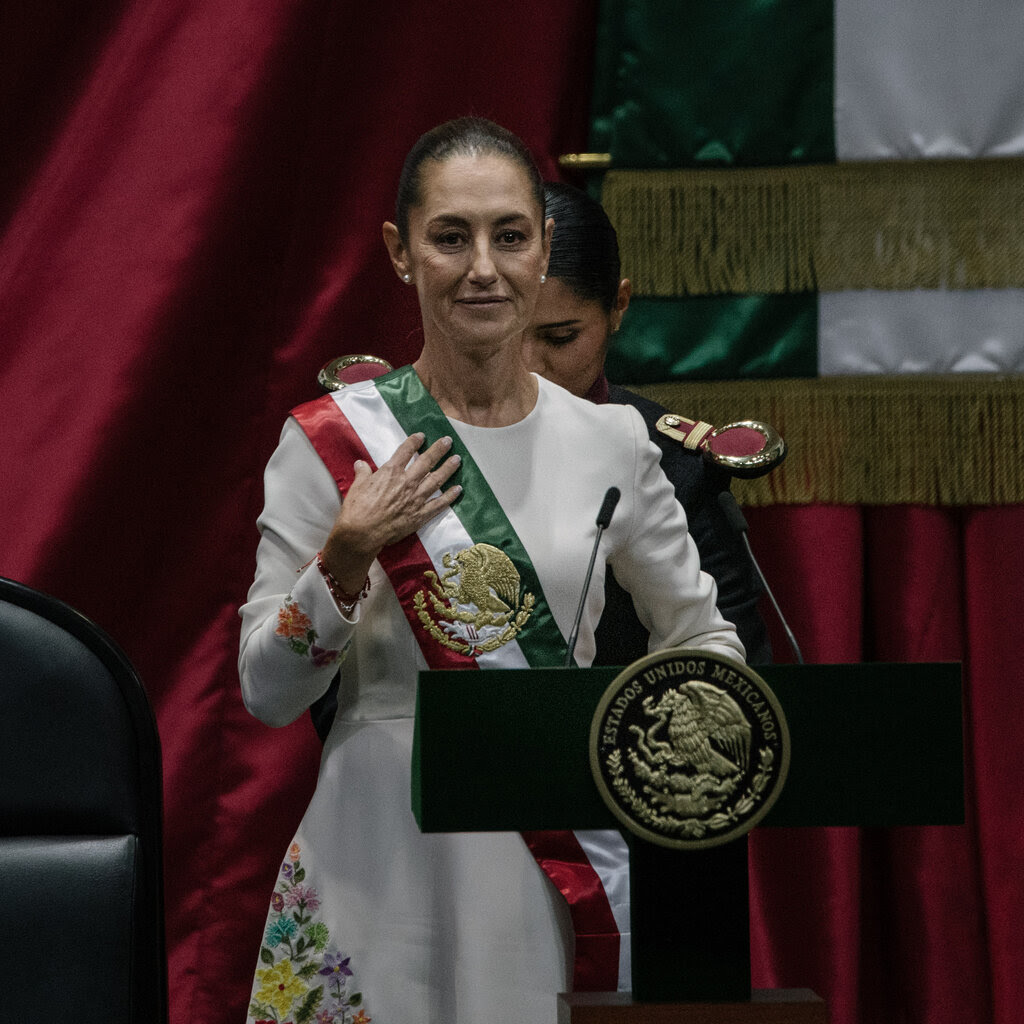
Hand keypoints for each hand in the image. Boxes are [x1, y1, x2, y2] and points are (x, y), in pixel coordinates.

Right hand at [321, 433, 461, 586]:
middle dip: (438, 450)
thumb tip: (361, 464)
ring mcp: (415, 498)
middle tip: (448, 441)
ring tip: (457, 460)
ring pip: (436, 480)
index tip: (422, 436)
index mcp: (390, 472)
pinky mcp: (419, 515)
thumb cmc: (357, 508)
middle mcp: (406, 482)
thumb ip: (363, 473)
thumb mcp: (357, 485)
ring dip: (448, 469)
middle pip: (426, 462)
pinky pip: (438, 504)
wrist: (362, 532)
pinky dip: (449, 497)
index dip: (414, 442)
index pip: (405, 451)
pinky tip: (458, 489)